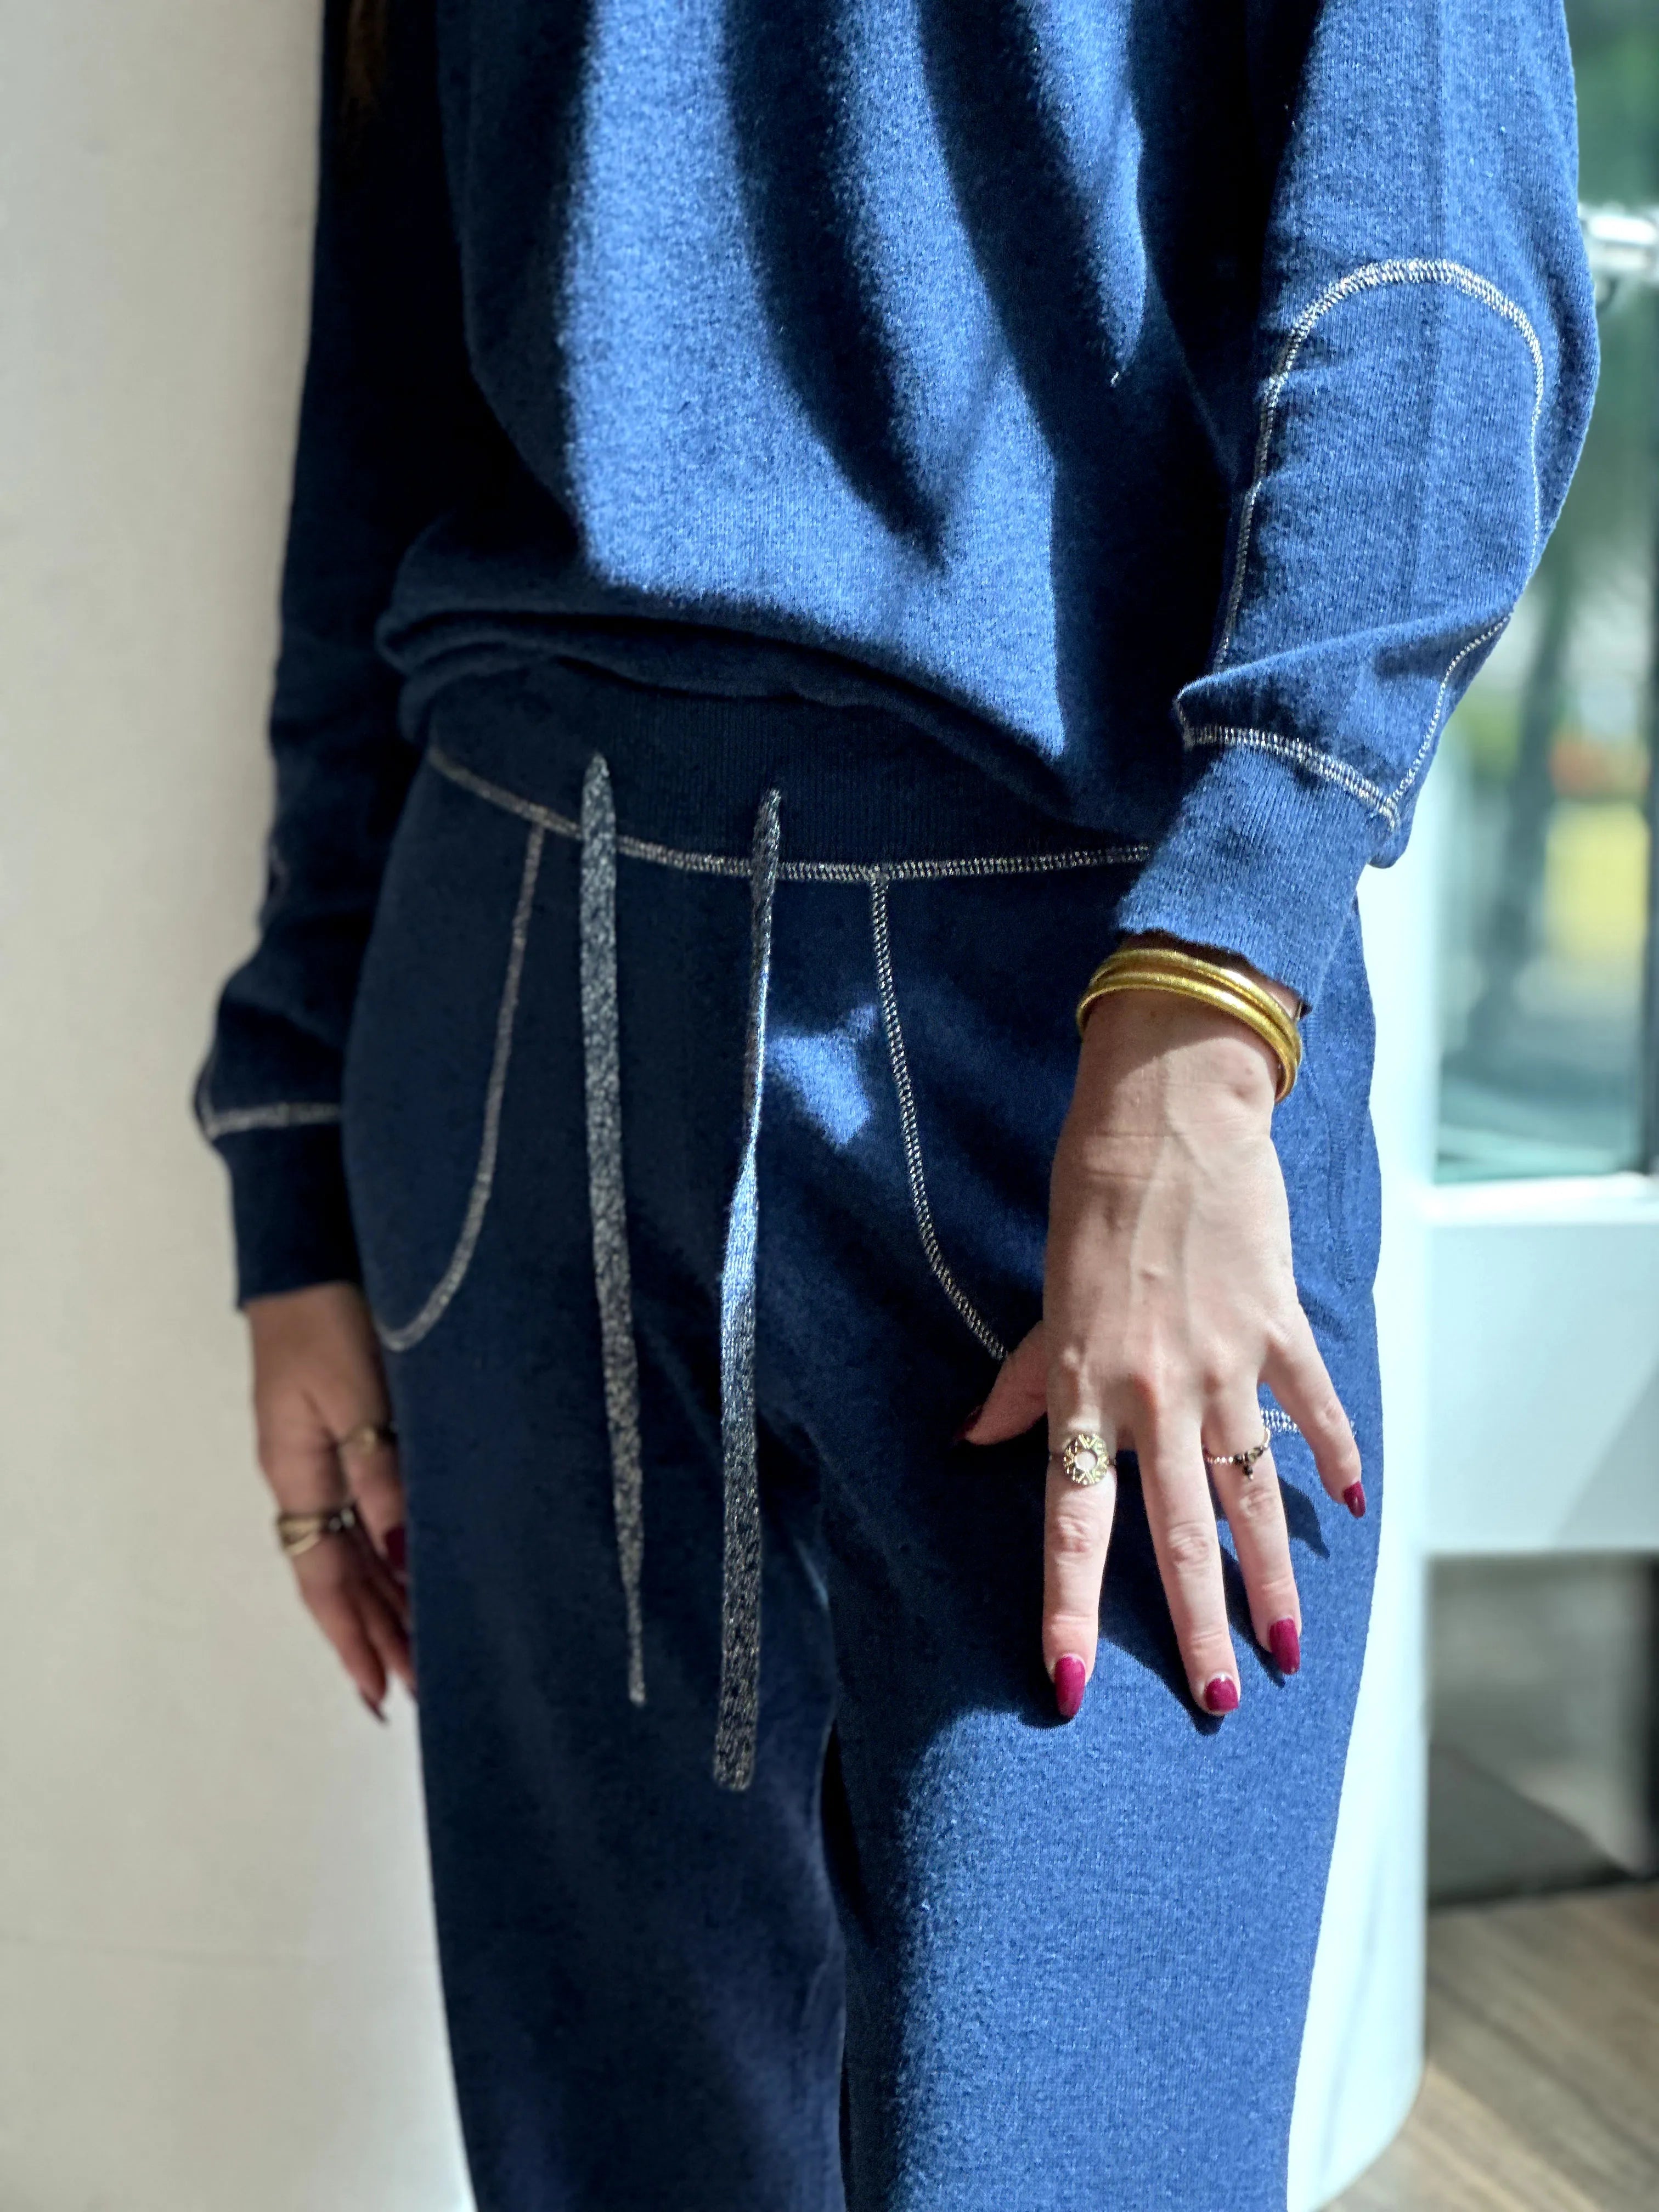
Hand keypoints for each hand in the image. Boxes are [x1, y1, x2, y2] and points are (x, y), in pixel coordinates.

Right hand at [246, 1282, 412, 1720]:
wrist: (313, 1250)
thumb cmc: (331, 1316)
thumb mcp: (357, 1396)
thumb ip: (382, 1472)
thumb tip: (402, 1553)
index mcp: (300, 1474)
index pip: (325, 1580)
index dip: (353, 1639)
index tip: (383, 1693)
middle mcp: (311, 1474)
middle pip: (343, 1573)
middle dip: (378, 1633)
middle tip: (422, 1690)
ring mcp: (329, 1451)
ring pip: (360, 1546)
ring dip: (390, 1598)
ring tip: (427, 1650)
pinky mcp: (355, 1425)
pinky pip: (373, 1507)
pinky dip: (397, 1546)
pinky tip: (422, 1567)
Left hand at [961, 951, 1362, 1718]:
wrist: (1169, 1108)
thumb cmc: (1094, 1193)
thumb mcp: (1046, 1294)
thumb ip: (1025, 1380)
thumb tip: (975, 1440)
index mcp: (1085, 1385)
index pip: (1070, 1521)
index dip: (1065, 1606)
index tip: (1065, 1684)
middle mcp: (1155, 1389)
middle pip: (1178, 1532)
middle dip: (1197, 1626)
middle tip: (1218, 1702)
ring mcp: (1224, 1361)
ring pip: (1252, 1493)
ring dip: (1272, 1578)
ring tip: (1288, 1650)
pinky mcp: (1278, 1326)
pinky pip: (1313, 1407)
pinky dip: (1336, 1456)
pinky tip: (1350, 1510)